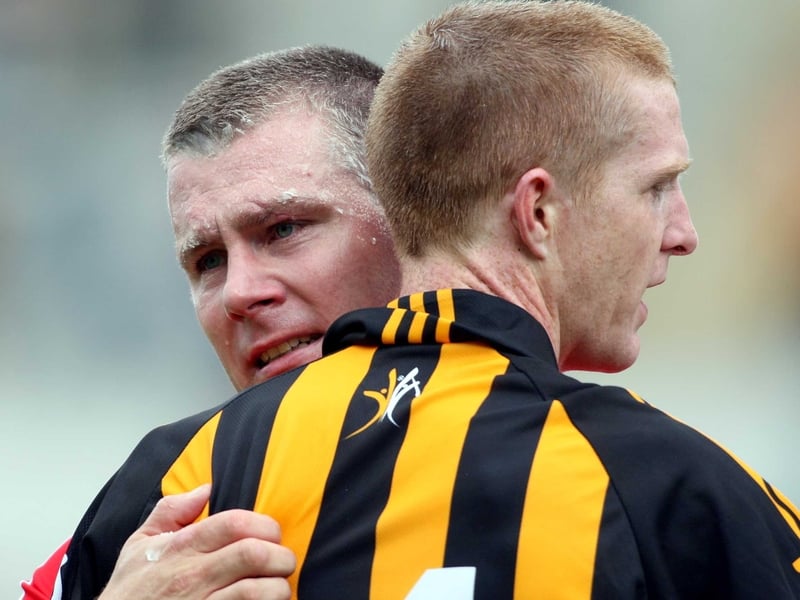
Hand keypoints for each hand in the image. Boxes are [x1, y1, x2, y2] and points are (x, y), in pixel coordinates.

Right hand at [99, 484, 295, 598]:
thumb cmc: (129, 591)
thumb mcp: (139, 544)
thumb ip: (172, 510)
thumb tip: (206, 488)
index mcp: (181, 548)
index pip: (233, 523)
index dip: (264, 525)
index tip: (272, 534)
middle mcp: (192, 576)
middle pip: (253, 553)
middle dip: (280, 555)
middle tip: (283, 561)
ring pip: (257, 590)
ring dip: (277, 588)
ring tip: (279, 587)